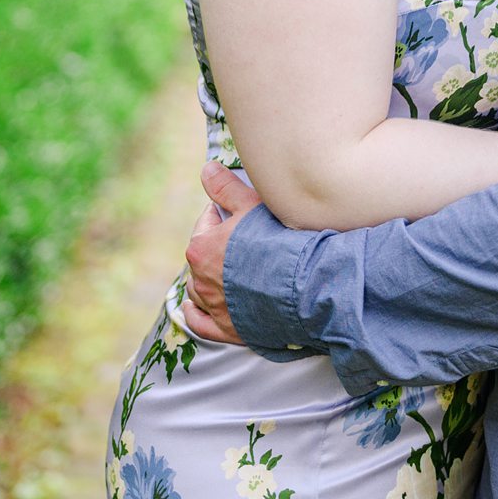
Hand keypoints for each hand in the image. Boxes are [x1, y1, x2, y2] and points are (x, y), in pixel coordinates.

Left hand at [180, 160, 261, 343]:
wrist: (304, 286)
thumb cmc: (278, 241)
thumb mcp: (251, 205)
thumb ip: (225, 187)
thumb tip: (206, 169)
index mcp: (201, 247)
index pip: (207, 221)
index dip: (224, 213)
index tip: (242, 212)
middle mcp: (201, 280)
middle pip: (203, 256)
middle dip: (217, 247)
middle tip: (242, 241)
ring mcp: (214, 307)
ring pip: (199, 289)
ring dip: (207, 279)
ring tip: (224, 272)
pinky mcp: (228, 330)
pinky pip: (201, 323)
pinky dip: (196, 315)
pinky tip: (193, 308)